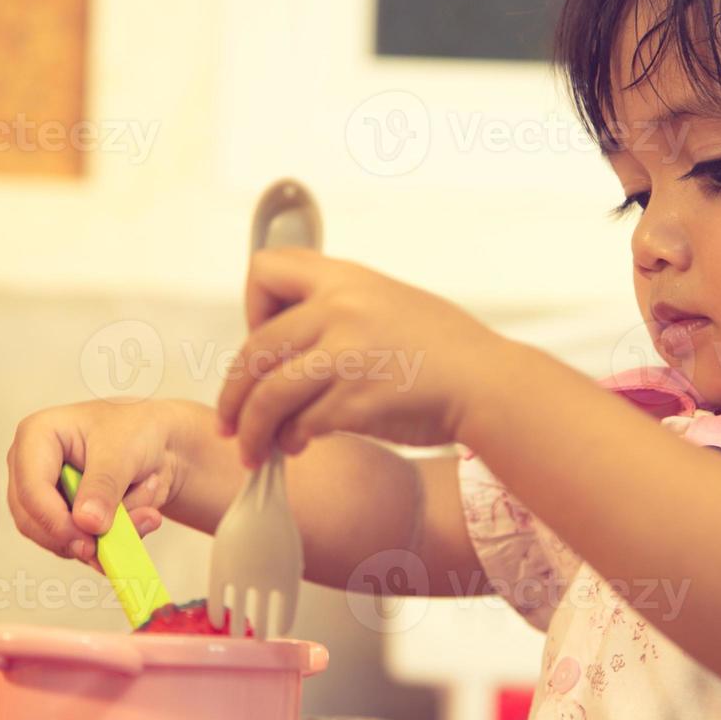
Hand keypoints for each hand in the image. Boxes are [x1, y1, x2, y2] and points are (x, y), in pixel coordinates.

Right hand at [7, 400, 183, 570]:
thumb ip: (104, 486)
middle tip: (118, 539)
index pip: (30, 490)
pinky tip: (142, 513)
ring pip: (59, 539)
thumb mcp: (124, 450)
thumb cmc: (137, 428)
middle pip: (34, 521)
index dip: (56, 521)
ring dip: (107, 534)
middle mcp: (32, 468)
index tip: (88, 540)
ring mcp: (47, 496)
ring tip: (145, 507)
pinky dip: (114, 539)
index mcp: (36, 436)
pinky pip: (81, 545)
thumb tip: (86, 522)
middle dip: (81, 534)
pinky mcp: (66, 518)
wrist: (161, 443)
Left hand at [216, 249, 509, 466]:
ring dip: (252, 430)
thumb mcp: (389, 302)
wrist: (489, 384)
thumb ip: (339, 309)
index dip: (253, 308)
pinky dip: (291, 440)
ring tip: (252, 450)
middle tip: (231, 420)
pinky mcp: (357, 400)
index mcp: (347, 278)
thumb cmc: (446, 350)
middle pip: (255, 348)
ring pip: (268, 394)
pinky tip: (297, 447)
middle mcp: (341, 309)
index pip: (266, 270)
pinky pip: (301, 424)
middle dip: (234, 393)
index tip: (262, 339)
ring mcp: (348, 355)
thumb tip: (291, 339)